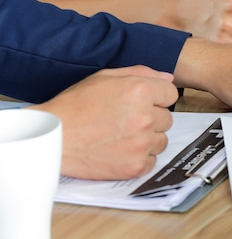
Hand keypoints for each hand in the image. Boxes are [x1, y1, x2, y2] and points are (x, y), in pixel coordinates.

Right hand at [31, 66, 178, 179]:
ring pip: (162, 140)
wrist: (53, 138)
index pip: (171, 95)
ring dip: (148, 139)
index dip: (157, 98)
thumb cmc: (75, 105)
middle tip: (125, 120)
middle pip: (167, 118)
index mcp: (140, 91)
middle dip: (151, 118)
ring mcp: (142, 143)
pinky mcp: (136, 165)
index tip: (142, 103)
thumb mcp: (105, 77)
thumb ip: (141, 73)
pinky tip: (120, 150)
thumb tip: (168, 78)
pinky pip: (152, 160)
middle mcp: (145, 117)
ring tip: (122, 136)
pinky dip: (140, 157)